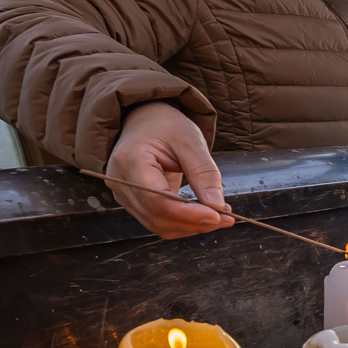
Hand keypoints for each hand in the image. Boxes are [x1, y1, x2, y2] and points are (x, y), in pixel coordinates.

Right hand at [104, 102, 231, 238]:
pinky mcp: (133, 203)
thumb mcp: (190, 140)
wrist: (145, 120)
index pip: (157, 199)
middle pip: (158, 216)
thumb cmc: (165, 125)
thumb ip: (203, 172)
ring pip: (159, 225)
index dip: (188, 213)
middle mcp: (121, 182)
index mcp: (130, 160)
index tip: (217, 215)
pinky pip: (159, 221)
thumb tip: (217, 206)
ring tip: (221, 216)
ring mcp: (124, 195)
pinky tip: (205, 215)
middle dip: (194, 222)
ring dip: (192, 226)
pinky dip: (184, 222)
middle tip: (227, 218)